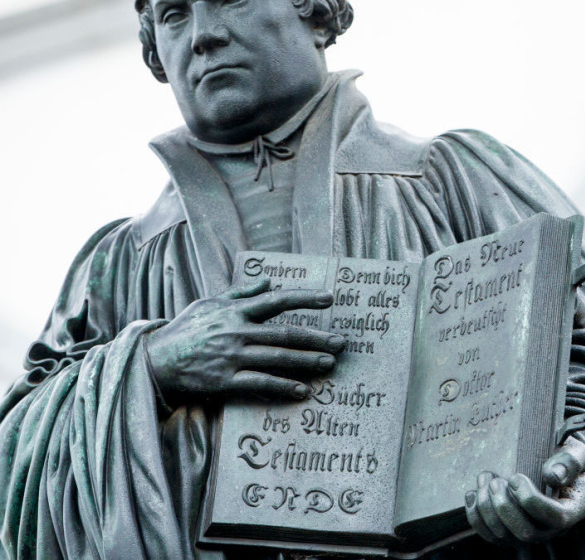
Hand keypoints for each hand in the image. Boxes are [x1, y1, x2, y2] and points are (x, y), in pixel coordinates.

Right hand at [145, 280, 345, 404]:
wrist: (155, 360)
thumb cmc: (185, 329)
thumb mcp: (209, 303)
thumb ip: (241, 293)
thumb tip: (268, 281)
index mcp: (235, 311)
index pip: (277, 300)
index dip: (305, 299)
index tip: (330, 299)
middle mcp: (237, 332)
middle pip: (285, 333)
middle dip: (317, 338)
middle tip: (342, 342)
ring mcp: (232, 357)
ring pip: (278, 358)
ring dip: (307, 361)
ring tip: (330, 363)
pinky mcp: (226, 381)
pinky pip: (260, 383)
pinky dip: (283, 386)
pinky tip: (303, 390)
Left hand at [465, 436, 584, 545]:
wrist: (555, 463)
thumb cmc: (565, 456)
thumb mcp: (576, 451)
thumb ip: (569, 461)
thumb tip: (552, 476)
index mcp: (572, 510)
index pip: (555, 518)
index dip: (531, 500)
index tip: (515, 477)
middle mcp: (551, 529)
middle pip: (526, 533)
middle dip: (504, 506)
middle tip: (494, 480)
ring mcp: (530, 533)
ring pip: (504, 535)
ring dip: (487, 507)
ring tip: (484, 479)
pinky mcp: (510, 532)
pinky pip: (489, 535)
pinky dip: (476, 516)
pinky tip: (473, 493)